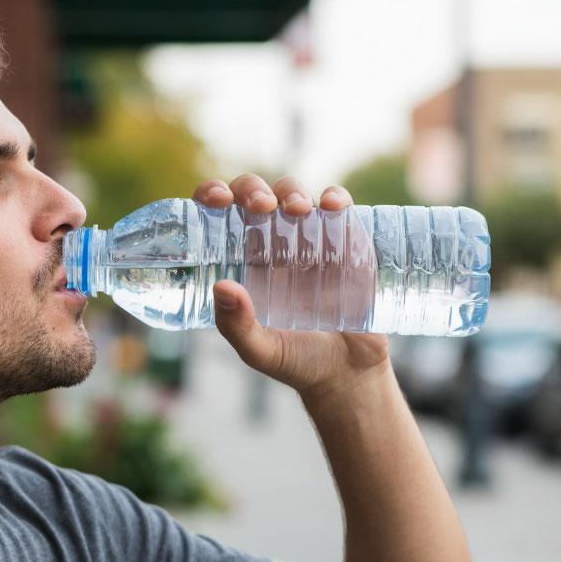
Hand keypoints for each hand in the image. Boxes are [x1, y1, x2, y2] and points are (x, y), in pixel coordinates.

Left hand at [192, 175, 390, 397]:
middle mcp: (272, 244)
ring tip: (297, 209)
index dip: (212, 194)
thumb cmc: (296, 361)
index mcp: (242, 262)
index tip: (216, 200)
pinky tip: (333, 205)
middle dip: (252, 188)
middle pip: (255, 195)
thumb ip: (237, 326)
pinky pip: (339, 209)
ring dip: (291, 191)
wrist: (348, 373)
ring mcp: (310, 239)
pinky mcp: (346, 243)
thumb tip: (220, 287)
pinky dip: (336, 198)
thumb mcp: (260, 351)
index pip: (219, 216)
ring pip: (293, 195)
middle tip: (260, 205)